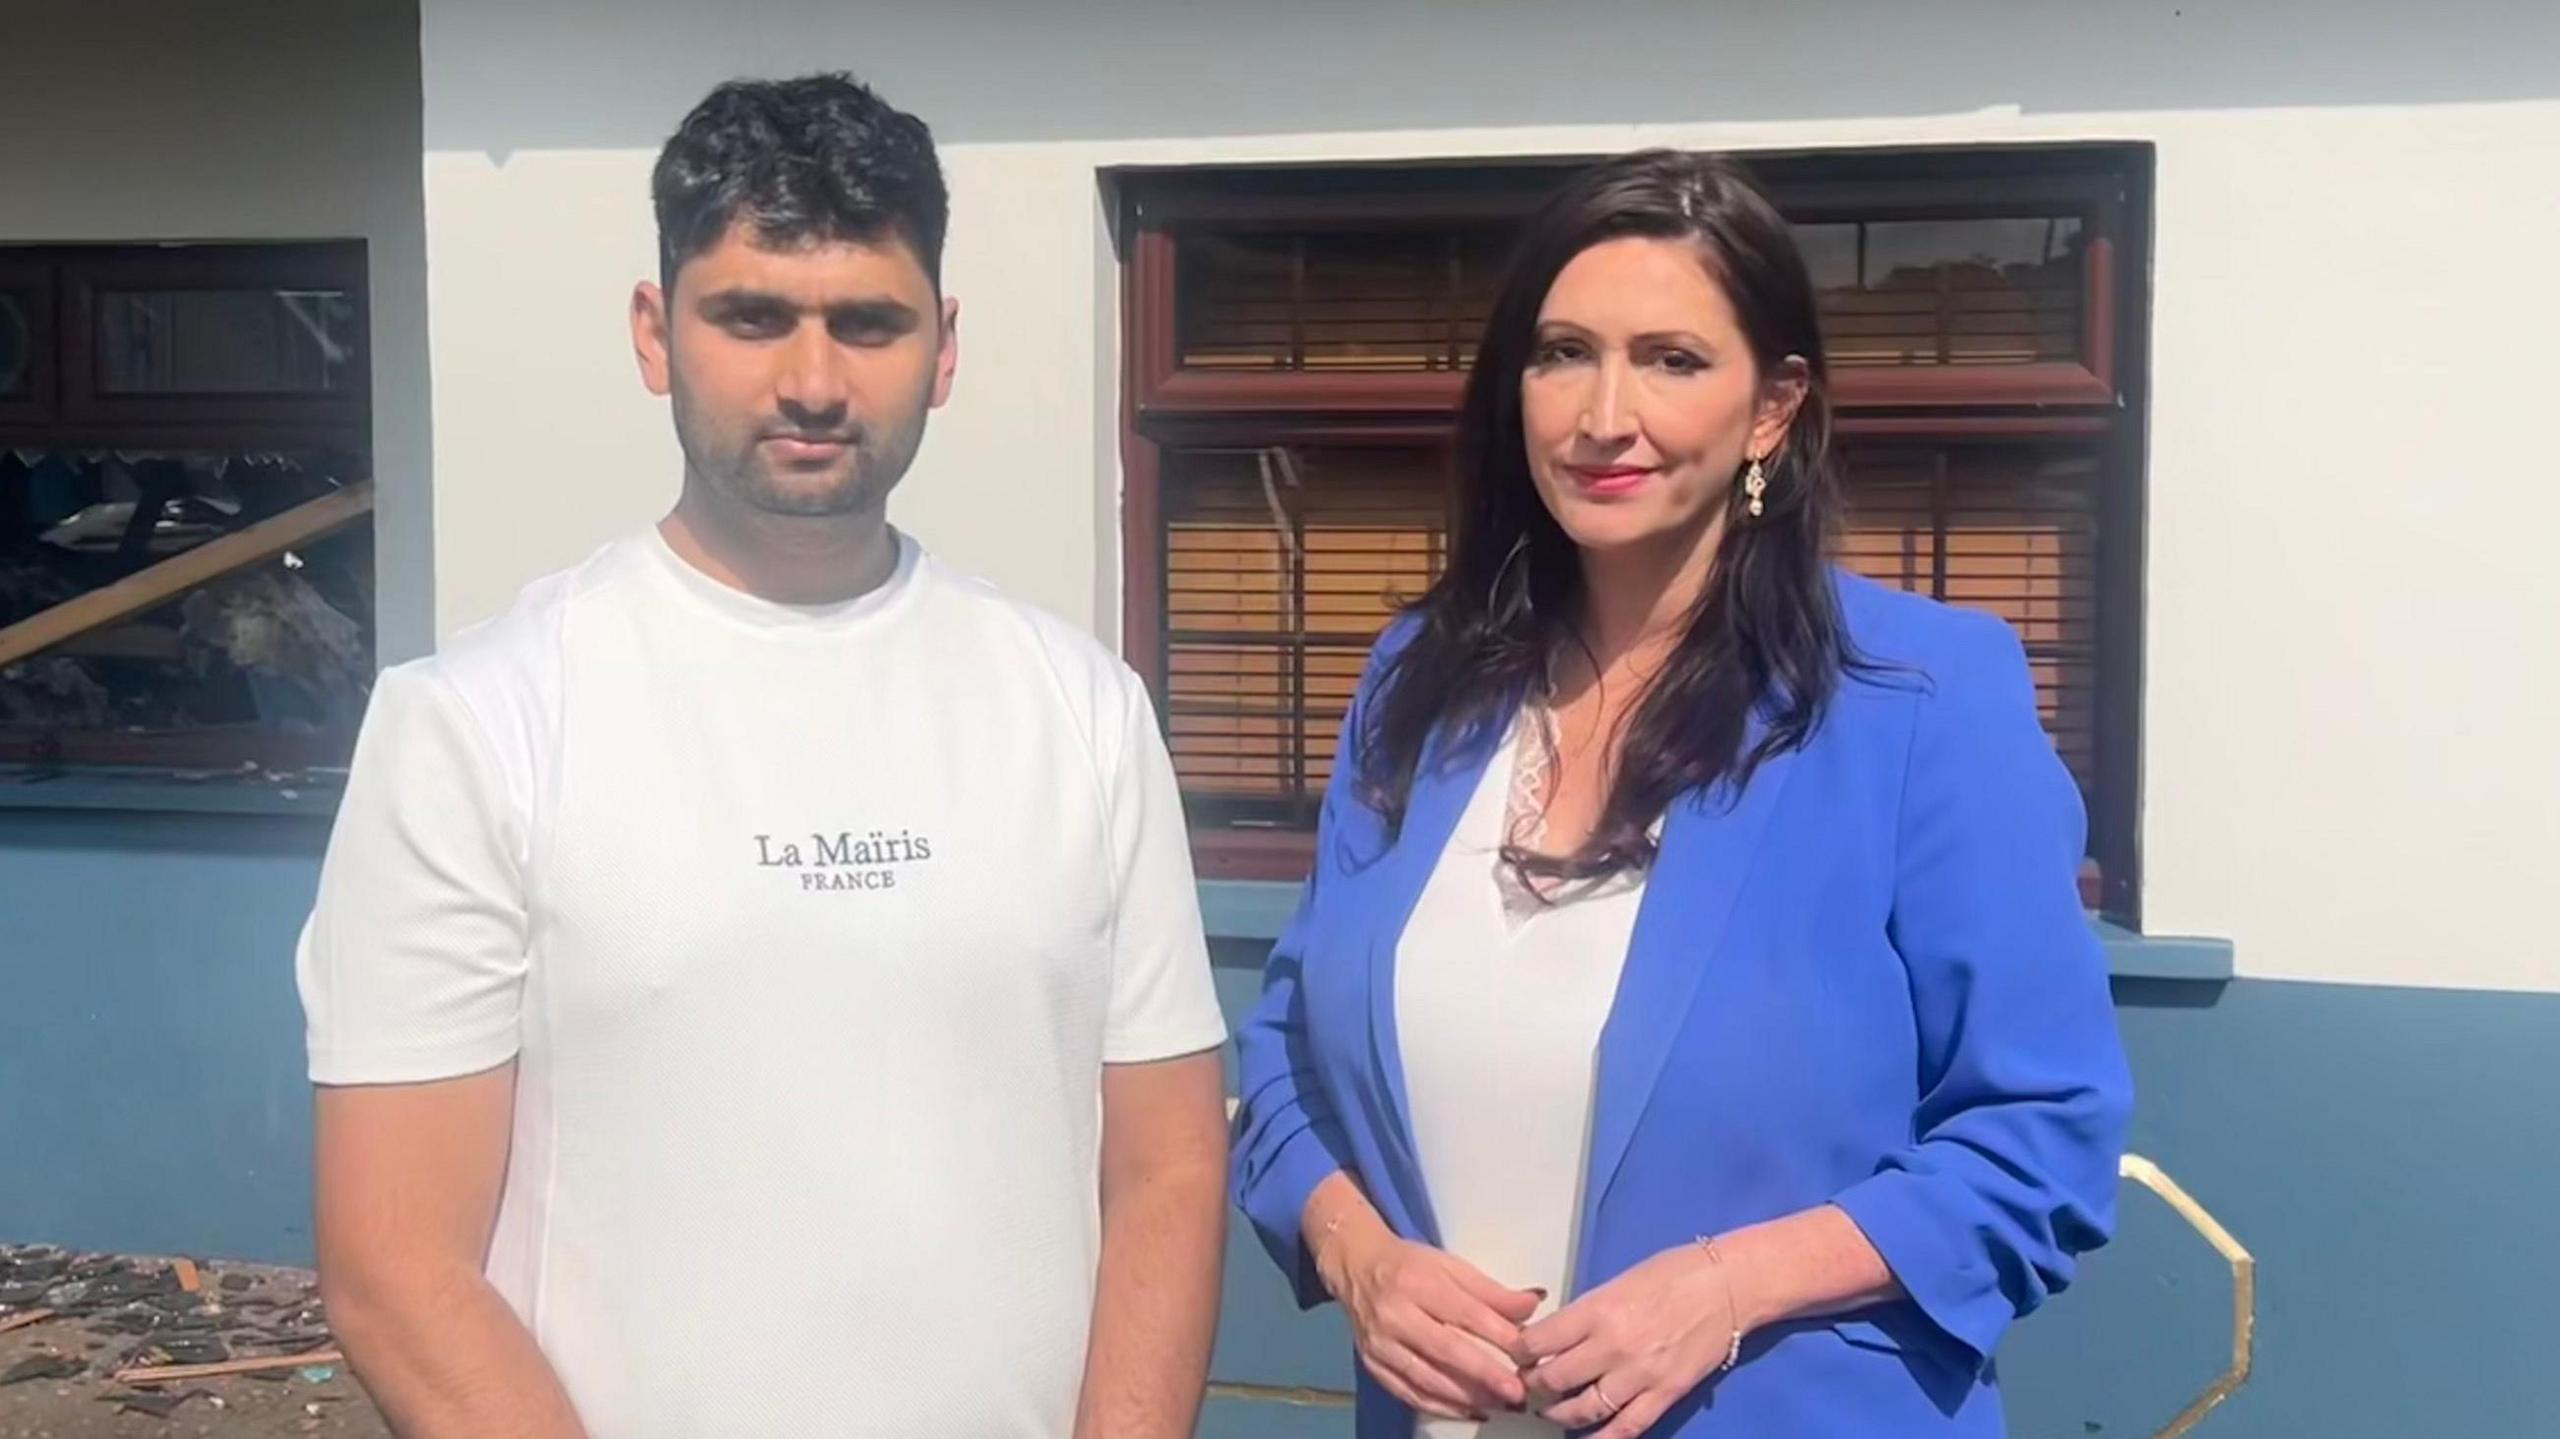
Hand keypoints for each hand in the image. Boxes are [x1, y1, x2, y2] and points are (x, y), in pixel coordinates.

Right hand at [1318, 1218, 1541, 1420]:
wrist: (1356, 1267)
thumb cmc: (1410, 1266)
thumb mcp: (1451, 1266)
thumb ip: (1492, 1291)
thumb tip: (1534, 1303)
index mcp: (1418, 1282)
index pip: (1464, 1312)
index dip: (1498, 1335)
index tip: (1527, 1354)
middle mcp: (1395, 1314)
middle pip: (1445, 1349)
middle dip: (1484, 1375)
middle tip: (1517, 1392)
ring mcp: (1380, 1343)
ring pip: (1426, 1378)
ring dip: (1467, 1397)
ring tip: (1501, 1405)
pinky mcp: (1373, 1365)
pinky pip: (1409, 1393)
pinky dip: (1441, 1407)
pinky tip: (1470, 1411)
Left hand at [1514, 1242, 1742, 1438]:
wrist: (1730, 1286)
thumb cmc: (1675, 1272)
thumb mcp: (1619, 1281)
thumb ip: (1587, 1311)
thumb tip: (1557, 1334)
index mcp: (1597, 1311)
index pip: (1539, 1341)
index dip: (1520, 1352)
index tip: (1516, 1354)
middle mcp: (1612, 1346)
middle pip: (1554, 1379)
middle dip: (1534, 1385)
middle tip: (1528, 1384)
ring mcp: (1639, 1375)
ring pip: (1583, 1410)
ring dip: (1560, 1413)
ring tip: (1552, 1410)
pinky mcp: (1664, 1395)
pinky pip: (1626, 1428)